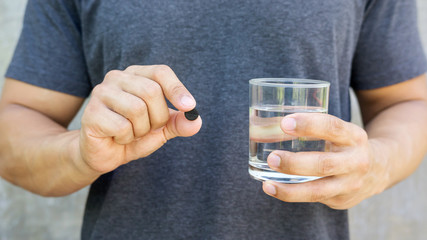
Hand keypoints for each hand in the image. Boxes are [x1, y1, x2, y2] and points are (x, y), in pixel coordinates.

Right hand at [79, 65, 201, 172]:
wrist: (104, 154)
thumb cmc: (134, 135)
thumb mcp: (161, 129)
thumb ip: (179, 123)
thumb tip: (196, 121)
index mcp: (136, 75)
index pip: (161, 72)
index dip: (177, 89)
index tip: (189, 106)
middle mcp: (117, 77)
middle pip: (151, 91)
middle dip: (158, 118)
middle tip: (148, 129)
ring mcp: (101, 93)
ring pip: (137, 109)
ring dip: (141, 130)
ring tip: (132, 133)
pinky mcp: (91, 113)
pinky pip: (122, 126)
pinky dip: (126, 138)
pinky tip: (117, 138)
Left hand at [262, 113, 388, 208]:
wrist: (379, 169)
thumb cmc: (345, 145)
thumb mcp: (340, 131)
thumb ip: (315, 128)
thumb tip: (271, 123)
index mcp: (354, 137)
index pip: (332, 127)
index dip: (309, 125)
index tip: (284, 123)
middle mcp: (356, 161)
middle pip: (324, 164)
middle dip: (295, 163)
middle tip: (272, 157)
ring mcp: (350, 184)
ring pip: (318, 190)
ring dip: (290, 189)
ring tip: (268, 185)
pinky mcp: (341, 200)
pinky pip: (313, 199)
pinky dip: (291, 195)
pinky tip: (273, 189)